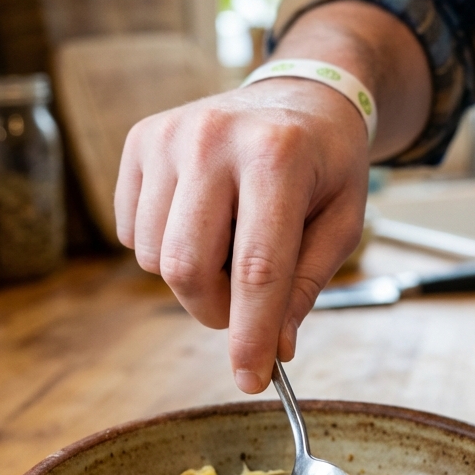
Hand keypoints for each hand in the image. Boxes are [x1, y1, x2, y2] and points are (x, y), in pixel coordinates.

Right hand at [114, 0, 431, 392]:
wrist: (301, 95)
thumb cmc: (326, 165)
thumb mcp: (342, 223)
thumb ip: (306, 286)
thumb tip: (272, 348)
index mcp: (278, 156)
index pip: (257, 268)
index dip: (251, 335)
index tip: (251, 380)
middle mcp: (214, 138)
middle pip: (187, 268)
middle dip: (216, 310)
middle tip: (244, 308)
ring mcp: (169, 135)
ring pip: (153, 257)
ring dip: (193, 277)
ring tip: (230, 242)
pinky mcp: (141, 139)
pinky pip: (131, 231)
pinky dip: (163, 245)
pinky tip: (202, 217)